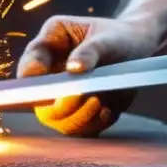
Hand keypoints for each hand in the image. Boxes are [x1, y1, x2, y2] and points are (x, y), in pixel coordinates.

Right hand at [16, 16, 158, 136]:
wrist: (136, 49)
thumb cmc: (118, 37)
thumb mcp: (108, 38)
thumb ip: (90, 50)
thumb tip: (74, 68)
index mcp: (50, 43)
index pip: (30, 63)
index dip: (31, 77)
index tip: (47, 84)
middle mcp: (49, 73)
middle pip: (38, 100)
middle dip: (59, 104)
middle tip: (85, 96)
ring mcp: (61, 96)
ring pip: (57, 120)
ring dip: (78, 116)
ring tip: (100, 101)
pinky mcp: (78, 113)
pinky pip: (79, 128)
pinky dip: (94, 123)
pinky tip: (108, 110)